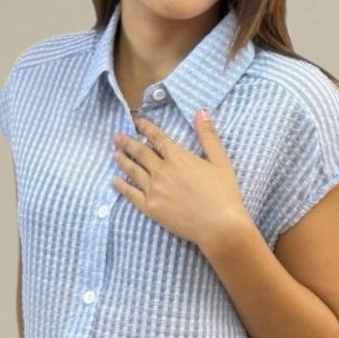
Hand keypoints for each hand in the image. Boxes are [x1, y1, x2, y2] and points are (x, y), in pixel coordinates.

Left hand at [110, 110, 250, 249]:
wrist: (219, 226)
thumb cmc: (223, 194)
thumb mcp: (220, 161)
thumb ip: (208, 135)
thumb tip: (201, 111)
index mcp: (178, 158)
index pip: (158, 138)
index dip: (146, 128)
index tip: (137, 122)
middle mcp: (162, 171)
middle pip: (140, 153)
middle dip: (128, 143)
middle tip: (117, 137)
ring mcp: (154, 190)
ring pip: (133, 171)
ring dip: (122, 160)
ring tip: (114, 154)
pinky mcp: (150, 208)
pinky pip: (131, 194)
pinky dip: (121, 186)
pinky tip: (115, 181)